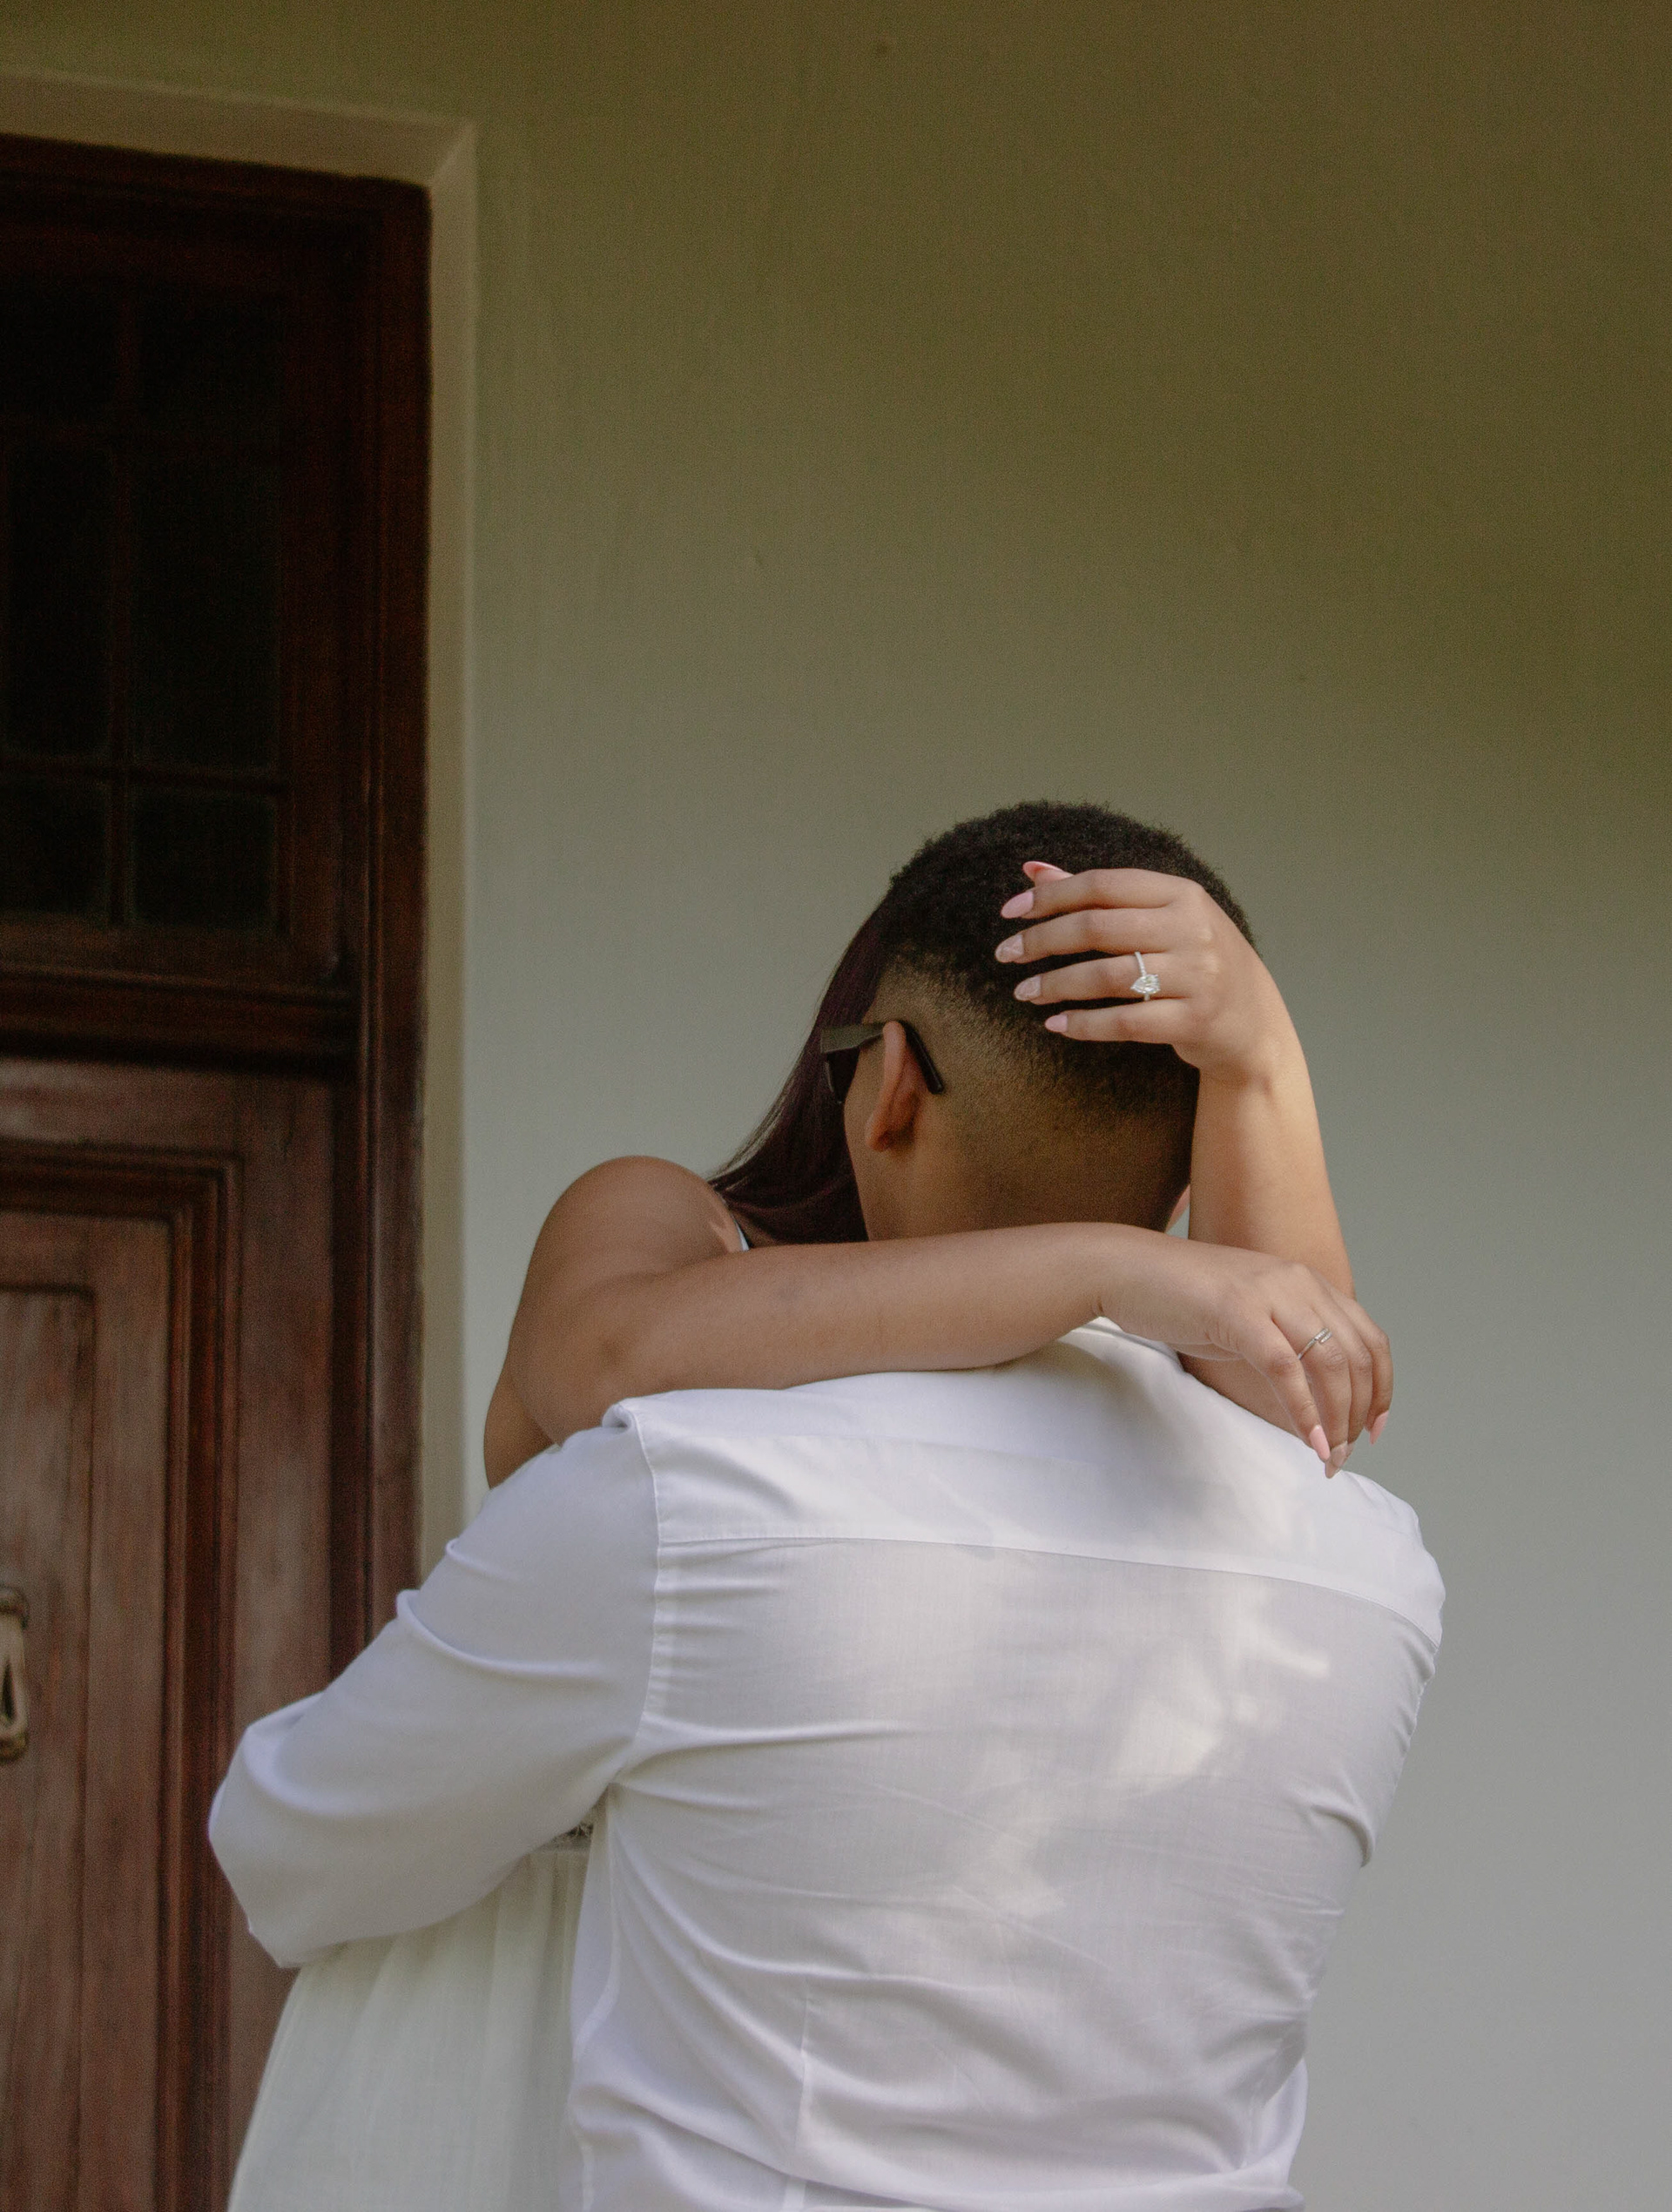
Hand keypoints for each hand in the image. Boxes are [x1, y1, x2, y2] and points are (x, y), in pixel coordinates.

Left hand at [994, 862, 1291, 1084]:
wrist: (1252, 1021)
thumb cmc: (1193, 961)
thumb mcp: (1159, 918)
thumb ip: (1098, 895)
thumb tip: (1031, 870)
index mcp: (1181, 894)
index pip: (1102, 885)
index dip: (1050, 896)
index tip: (1009, 913)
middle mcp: (1193, 929)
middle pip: (1098, 927)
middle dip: (1042, 940)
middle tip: (1006, 954)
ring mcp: (1198, 976)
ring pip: (1106, 977)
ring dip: (1055, 985)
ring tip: (1025, 993)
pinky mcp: (1195, 1021)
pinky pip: (1125, 1022)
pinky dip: (1084, 1024)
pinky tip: (1056, 1025)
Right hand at [1097, 1231, 1390, 1472]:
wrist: (1127, 1270)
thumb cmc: (1181, 1298)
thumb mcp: (1250, 1315)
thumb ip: (1284, 1340)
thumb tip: (1312, 1393)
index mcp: (1307, 1282)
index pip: (1369, 1338)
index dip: (1382, 1388)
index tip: (1373, 1428)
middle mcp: (1299, 1282)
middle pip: (1359, 1355)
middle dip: (1360, 1414)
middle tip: (1345, 1454)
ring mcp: (1270, 1294)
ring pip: (1332, 1364)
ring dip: (1338, 1420)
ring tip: (1329, 1456)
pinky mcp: (1239, 1312)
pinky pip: (1287, 1370)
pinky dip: (1305, 1411)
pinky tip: (1309, 1441)